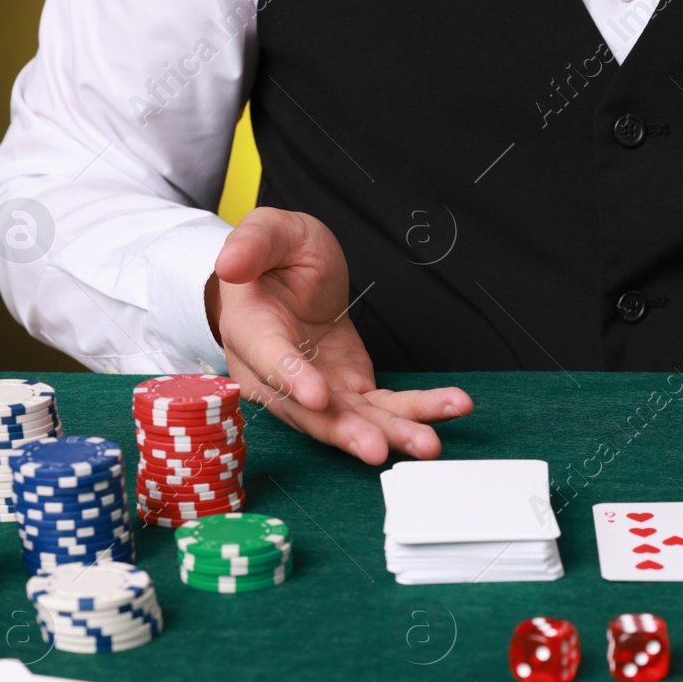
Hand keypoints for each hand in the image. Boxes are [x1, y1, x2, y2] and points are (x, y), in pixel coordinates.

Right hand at [210, 207, 471, 463]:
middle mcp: (278, 376)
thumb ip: (253, 244)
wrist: (288, 279)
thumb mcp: (268, 233)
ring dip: (391, 434)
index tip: (317, 396)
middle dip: (347, 432)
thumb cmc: (273, 259)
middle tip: (377, 448)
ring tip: (427, 443)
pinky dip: (417, 411)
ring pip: (352, 419)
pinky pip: (384, 408)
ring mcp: (316, 390)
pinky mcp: (350, 390)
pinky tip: (452, 407)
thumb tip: (230, 264)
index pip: (269, 359)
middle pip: (312, 412)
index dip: (291, 377)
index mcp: (252, 331)